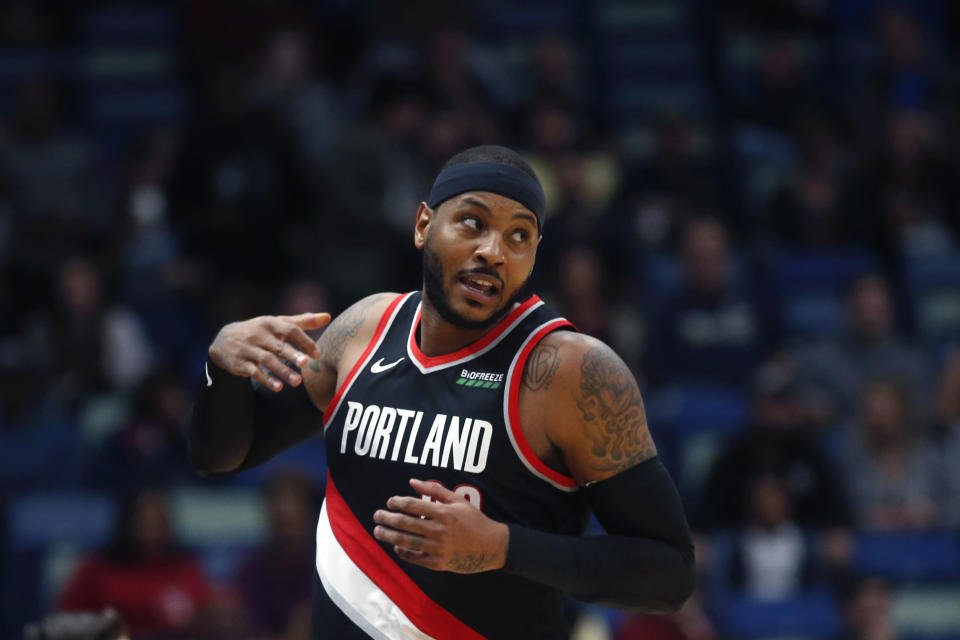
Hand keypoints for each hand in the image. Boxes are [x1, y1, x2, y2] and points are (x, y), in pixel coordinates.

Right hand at [209, 312, 329, 390]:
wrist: (224, 340)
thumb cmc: (261, 331)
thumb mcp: (278, 323)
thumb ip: (303, 321)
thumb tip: (328, 317)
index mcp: (271, 323)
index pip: (290, 329)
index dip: (305, 341)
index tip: (318, 354)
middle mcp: (259, 334)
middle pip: (278, 345)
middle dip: (292, 355)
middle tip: (306, 364)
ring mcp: (248, 349)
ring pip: (267, 360)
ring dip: (282, 371)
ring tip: (297, 382)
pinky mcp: (240, 363)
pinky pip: (253, 372)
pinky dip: (266, 379)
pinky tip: (278, 387)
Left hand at [373, 479, 508, 573]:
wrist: (491, 546)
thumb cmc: (474, 520)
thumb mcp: (458, 500)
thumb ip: (434, 489)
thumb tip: (412, 481)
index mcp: (443, 513)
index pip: (413, 505)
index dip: (397, 502)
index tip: (389, 501)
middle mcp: (439, 530)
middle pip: (405, 524)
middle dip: (387, 519)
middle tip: (377, 515)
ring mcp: (438, 548)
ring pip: (406, 542)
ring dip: (389, 536)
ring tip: (378, 531)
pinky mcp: (439, 563)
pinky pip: (415, 558)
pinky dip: (403, 553)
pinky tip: (396, 547)